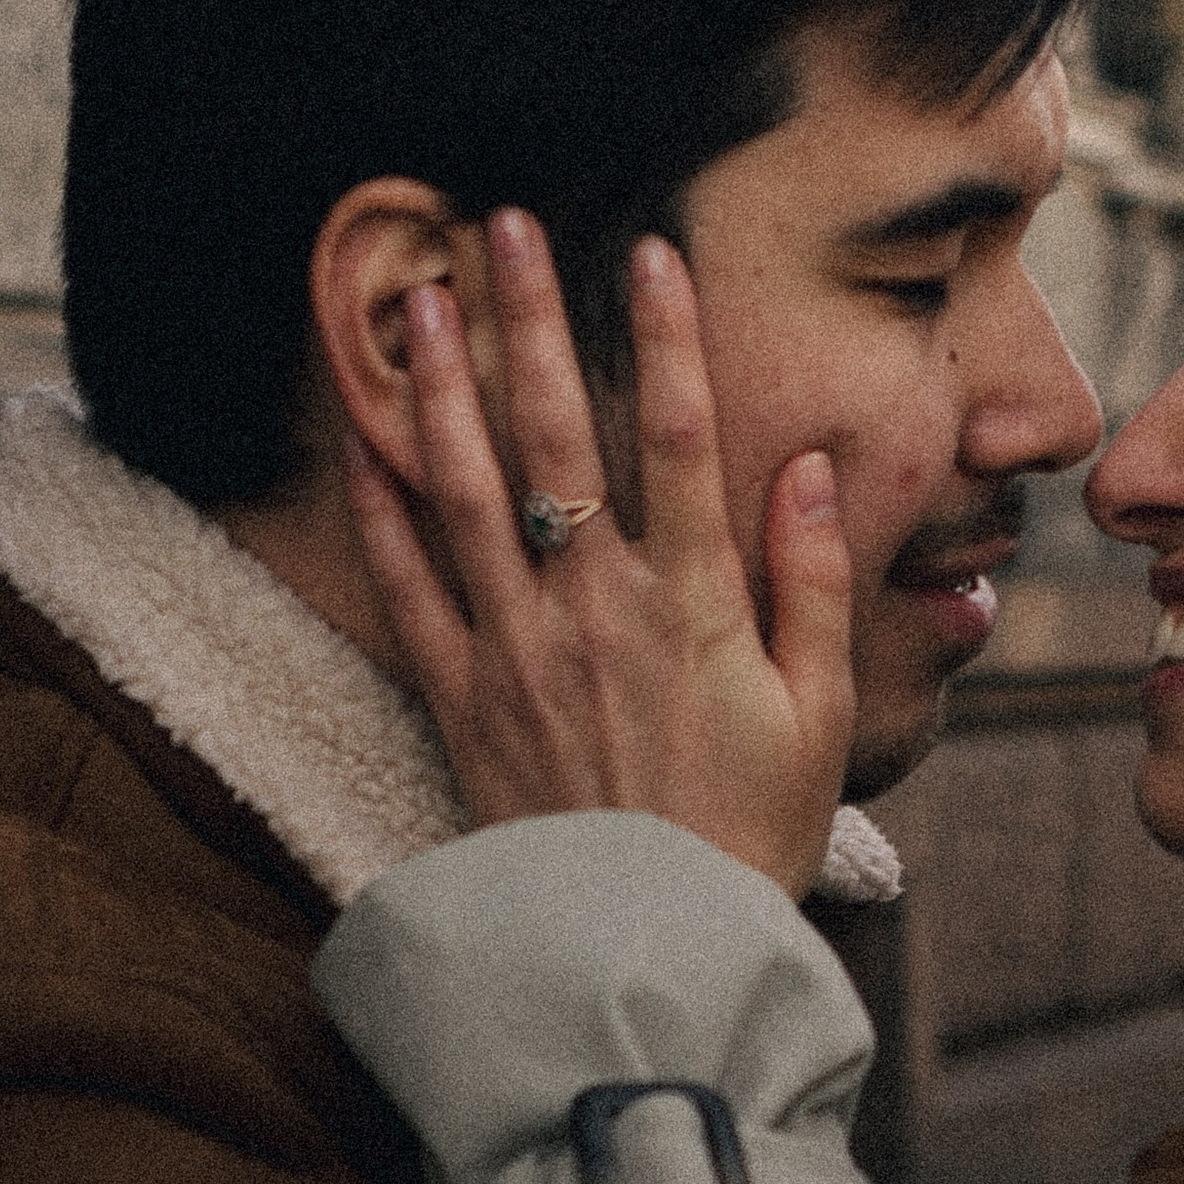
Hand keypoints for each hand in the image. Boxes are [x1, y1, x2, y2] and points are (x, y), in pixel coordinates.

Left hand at [345, 211, 854, 894]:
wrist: (644, 959)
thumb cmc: (749, 836)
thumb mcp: (820, 715)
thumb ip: (815, 582)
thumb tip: (805, 466)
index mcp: (695, 609)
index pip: (684, 440)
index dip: (668, 339)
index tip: (650, 251)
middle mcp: (595, 612)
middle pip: (557, 437)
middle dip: (531, 321)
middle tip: (505, 225)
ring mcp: (516, 653)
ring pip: (464, 492)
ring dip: (438, 386)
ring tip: (416, 298)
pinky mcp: (457, 700)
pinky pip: (405, 588)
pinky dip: (379, 510)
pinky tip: (363, 439)